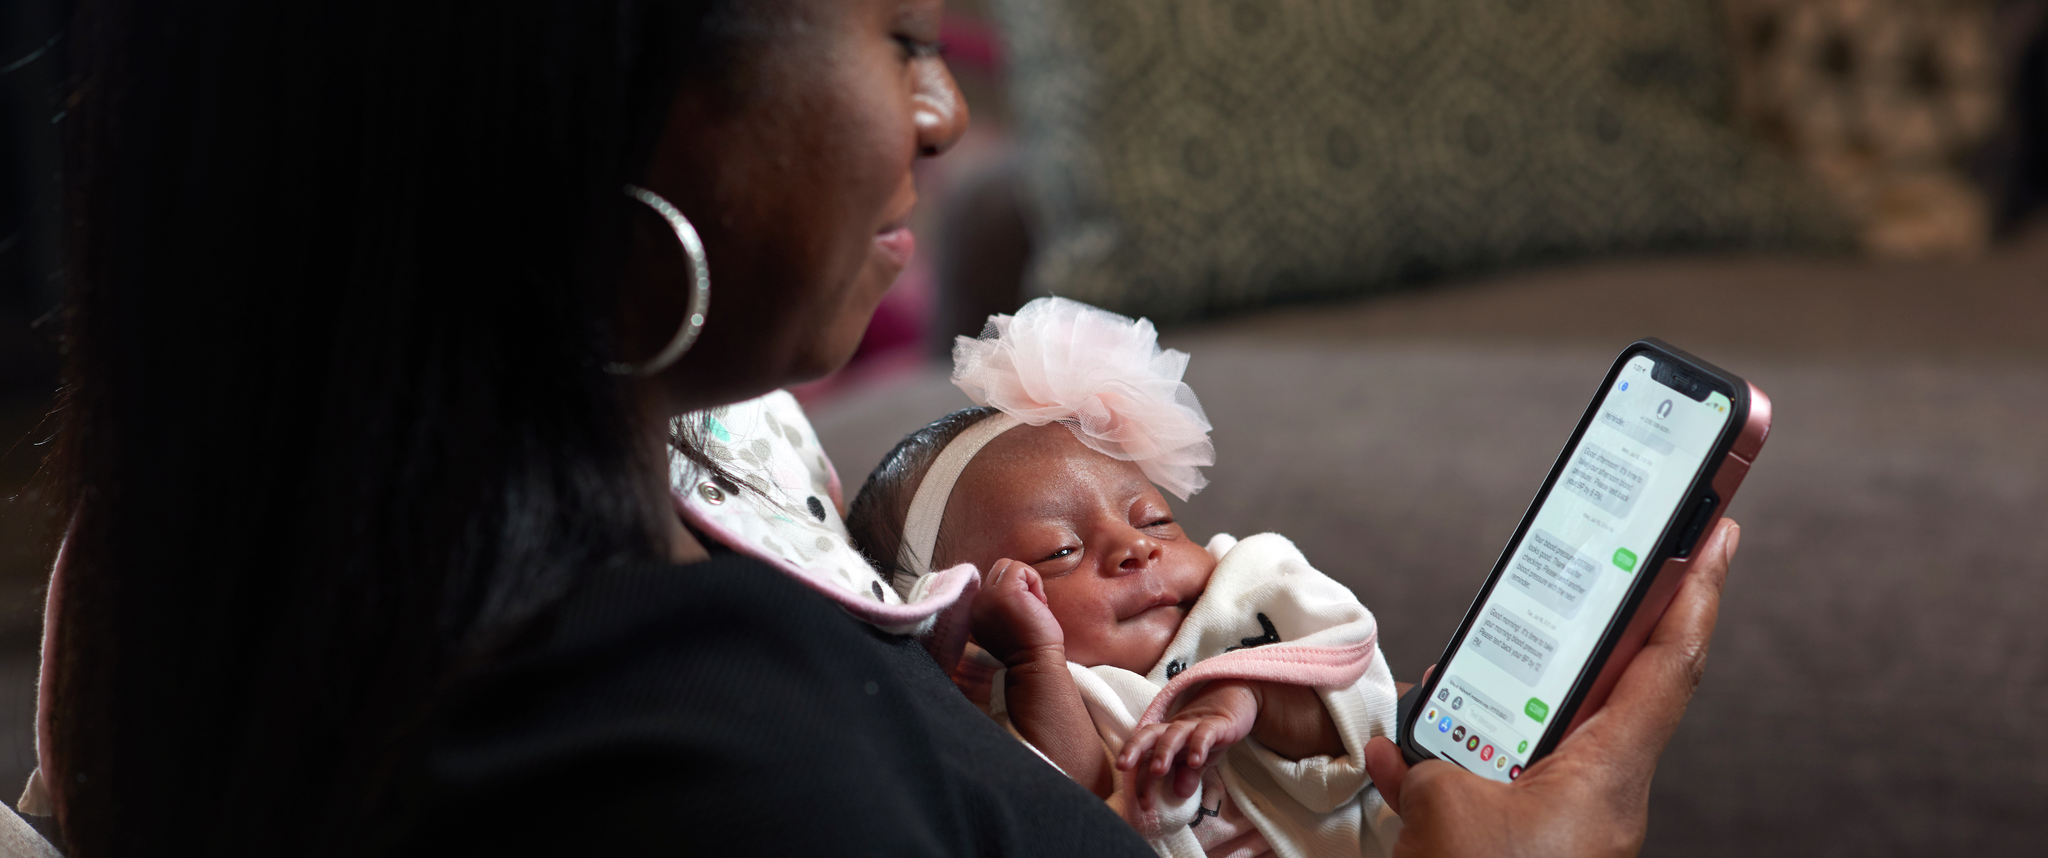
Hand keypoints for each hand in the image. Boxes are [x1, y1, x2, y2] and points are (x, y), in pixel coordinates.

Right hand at [970, 558, 1064, 666]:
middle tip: (1030, 607)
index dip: (1011, 591)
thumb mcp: (1004, 623)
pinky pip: (1019, 568)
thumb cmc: (1030, 646)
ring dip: (1027, 582)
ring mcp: (988, 596)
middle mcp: (977, 603)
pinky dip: (1034, 581)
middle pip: (998, 570)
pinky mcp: (1004, 591)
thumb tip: (1016, 584)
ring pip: (1008, 566)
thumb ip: (999, 605)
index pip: (991, 582)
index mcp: (976, 613)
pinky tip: (1037, 602)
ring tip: (1033, 606)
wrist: (1036, 662)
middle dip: (1019, 583)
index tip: (1021, 613)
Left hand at [1117, 680, 1258, 800]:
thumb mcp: (1195, 760)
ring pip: (1174, 733)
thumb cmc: (1207, 736)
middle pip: (1149, 734)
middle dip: (1134, 749)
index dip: (1141, 779)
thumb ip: (1186, 776)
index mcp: (1165, 739)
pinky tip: (1195, 761)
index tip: (1142, 803)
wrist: (1234, 706)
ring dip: (1164, 751)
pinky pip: (1205, 733)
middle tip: (1123, 766)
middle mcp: (1175, 730)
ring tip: (1158, 770)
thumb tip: (1180, 793)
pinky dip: (1198, 745)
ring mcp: (1195, 725)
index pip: (1147, 757)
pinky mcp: (1217, 724)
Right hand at [1363, 519, 1739, 857]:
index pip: (1671, 663)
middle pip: (1605, 690)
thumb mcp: (1448, 810)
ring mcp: (1572, 826)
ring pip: (1546, 738)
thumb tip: (1410, 748)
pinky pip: (1509, 786)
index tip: (1717, 534)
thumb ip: (1435, 759)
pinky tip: (1411, 757)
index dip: (1698, 593)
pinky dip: (1464, 765)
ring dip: (1498, 705)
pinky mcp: (1537, 849)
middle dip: (1575, 637)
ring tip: (1448, 685)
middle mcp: (1603, 797)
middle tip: (1576, 580)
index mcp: (1608, 775)